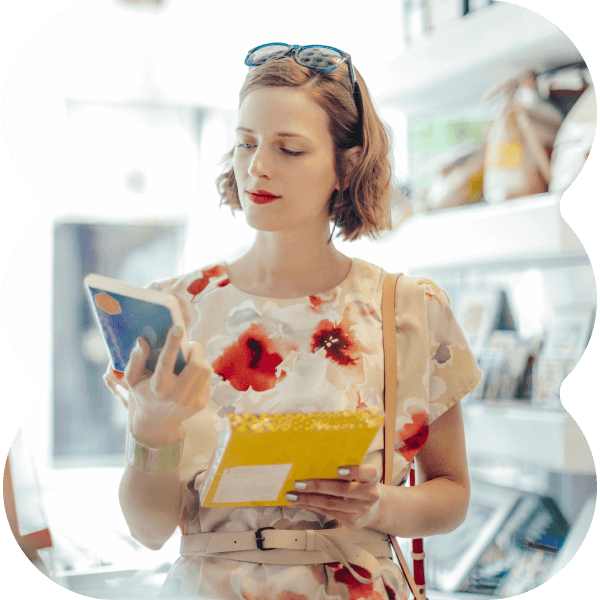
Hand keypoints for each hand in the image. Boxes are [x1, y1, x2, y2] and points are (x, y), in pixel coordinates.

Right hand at [104, 326, 211, 443]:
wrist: (158, 422)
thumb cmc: (144, 393)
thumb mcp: (133, 379)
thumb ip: (136, 359)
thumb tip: (142, 341)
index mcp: (158, 388)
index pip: (166, 363)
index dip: (172, 344)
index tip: (177, 328)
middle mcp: (176, 396)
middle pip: (196, 365)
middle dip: (194, 349)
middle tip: (188, 344)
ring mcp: (191, 401)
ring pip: (205, 369)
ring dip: (199, 359)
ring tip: (189, 359)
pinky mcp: (201, 404)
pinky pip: (207, 378)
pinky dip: (201, 370)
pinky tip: (191, 373)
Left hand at [286, 464, 381, 529]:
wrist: (372, 506)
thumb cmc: (360, 481)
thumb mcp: (359, 471)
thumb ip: (346, 463)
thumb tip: (317, 455)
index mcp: (373, 477)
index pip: (368, 473)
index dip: (353, 471)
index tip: (338, 469)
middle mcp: (371, 495)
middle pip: (342, 490)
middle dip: (317, 486)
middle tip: (298, 483)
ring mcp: (362, 510)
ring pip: (331, 504)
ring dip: (308, 499)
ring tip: (292, 494)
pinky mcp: (352, 522)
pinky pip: (328, 512)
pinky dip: (311, 506)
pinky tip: (299, 502)